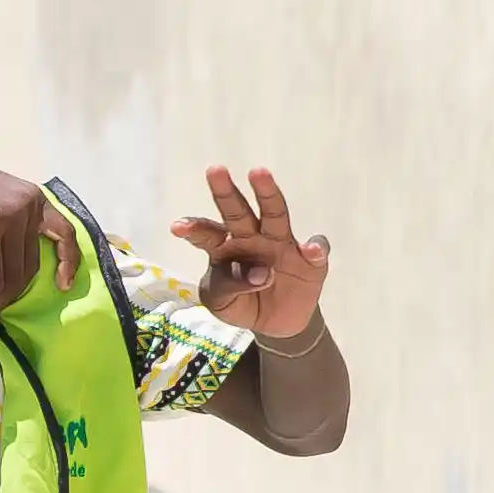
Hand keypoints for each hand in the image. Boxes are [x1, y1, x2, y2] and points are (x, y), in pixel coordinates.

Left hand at [167, 165, 332, 340]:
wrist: (275, 323)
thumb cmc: (240, 303)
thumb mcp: (222, 303)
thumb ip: (230, 287)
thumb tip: (262, 274)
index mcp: (225, 247)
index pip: (209, 234)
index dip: (195, 228)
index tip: (178, 227)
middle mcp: (252, 237)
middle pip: (239, 212)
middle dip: (226, 192)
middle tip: (214, 170)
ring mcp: (282, 244)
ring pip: (276, 214)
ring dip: (268, 194)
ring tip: (258, 173)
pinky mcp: (310, 261)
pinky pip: (316, 250)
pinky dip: (316, 247)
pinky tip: (310, 249)